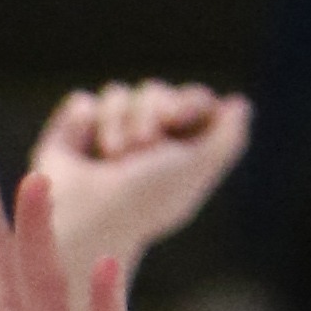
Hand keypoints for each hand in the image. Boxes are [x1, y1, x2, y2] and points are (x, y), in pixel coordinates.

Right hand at [30, 84, 252, 281]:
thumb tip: (239, 104)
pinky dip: (82, 124)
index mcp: (175, 152)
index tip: (177, 116)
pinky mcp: (70, 138)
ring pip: (117, 94)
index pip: (190, 101)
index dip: (187, 101)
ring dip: (116, 123)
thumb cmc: (144, 201)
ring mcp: (103, 139)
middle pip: (153, 91)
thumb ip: (228, 138)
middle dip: (149, 113)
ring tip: (112, 157)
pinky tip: (83, 152)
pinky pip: (82, 104)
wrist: (87, 219)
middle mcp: (141, 144)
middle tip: (140, 148)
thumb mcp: (196, 169)